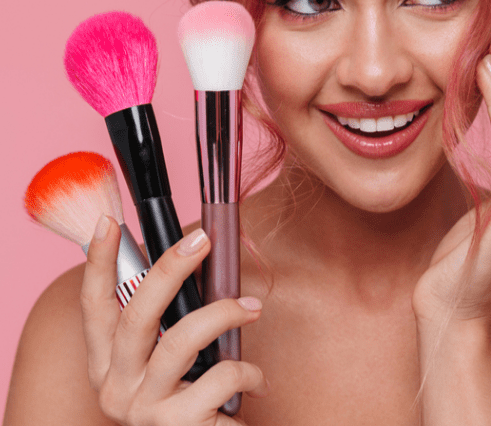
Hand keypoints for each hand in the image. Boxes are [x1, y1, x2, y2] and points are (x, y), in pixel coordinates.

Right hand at [81, 219, 267, 425]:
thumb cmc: (193, 395)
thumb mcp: (171, 356)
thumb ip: (174, 315)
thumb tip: (198, 252)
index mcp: (108, 362)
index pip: (94, 305)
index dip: (99, 263)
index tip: (110, 222)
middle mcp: (116, 386)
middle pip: (136, 316)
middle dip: (170, 269)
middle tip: (203, 239)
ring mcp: (144, 409)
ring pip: (181, 341)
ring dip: (224, 313)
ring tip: (254, 307)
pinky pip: (220, 377)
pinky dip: (247, 369)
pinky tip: (257, 379)